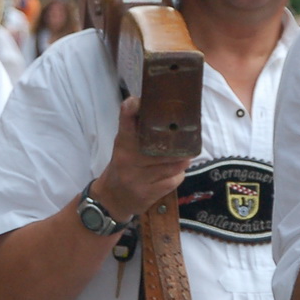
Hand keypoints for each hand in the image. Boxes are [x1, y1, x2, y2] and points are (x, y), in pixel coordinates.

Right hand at [90, 97, 190, 220]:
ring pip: (171, 164)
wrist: (112, 198)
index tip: (139, 102)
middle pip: (161, 145)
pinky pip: (173, 180)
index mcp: (122, 143)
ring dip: (181, 160)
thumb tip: (164, 110)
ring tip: (184, 156)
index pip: (126, 120)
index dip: (132, 108)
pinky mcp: (148, 193)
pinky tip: (175, 172)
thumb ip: (137, 129)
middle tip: (187, 138)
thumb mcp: (124, 145)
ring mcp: (137, 178)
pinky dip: (177, 175)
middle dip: (177, 144)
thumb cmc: (123, 165)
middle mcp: (128, 159)